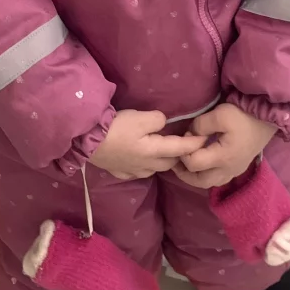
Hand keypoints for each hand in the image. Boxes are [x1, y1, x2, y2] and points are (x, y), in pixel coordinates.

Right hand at [89, 110, 206, 180]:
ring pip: (154, 169)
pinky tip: (139, 159)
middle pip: (169, 163)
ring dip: (161, 161)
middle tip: (181, 142)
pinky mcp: (118, 172)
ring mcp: (131, 171)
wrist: (85, 141)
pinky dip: (143, 166)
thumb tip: (162, 124)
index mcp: (154, 151)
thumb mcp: (140, 117)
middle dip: (178, 155)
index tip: (205, 139)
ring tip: (161, 150)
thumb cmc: (115, 128)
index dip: (194, 144)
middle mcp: (146, 165)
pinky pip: (137, 172)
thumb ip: (157, 120)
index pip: (180, 148)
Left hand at [173, 104, 276, 188]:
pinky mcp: (239, 167)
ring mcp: (235, 170)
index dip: (184, 152)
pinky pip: (219, 179)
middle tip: (175, 162)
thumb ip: (200, 126)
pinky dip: (207, 175)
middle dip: (184, 174)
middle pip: (200, 181)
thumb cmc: (244, 115)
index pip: (194, 163)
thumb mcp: (219, 115)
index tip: (185, 138)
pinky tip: (203, 164)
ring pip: (210, 183)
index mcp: (223, 157)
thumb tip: (190, 135)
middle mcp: (228, 169)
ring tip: (186, 164)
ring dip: (195, 177)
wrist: (268, 117)